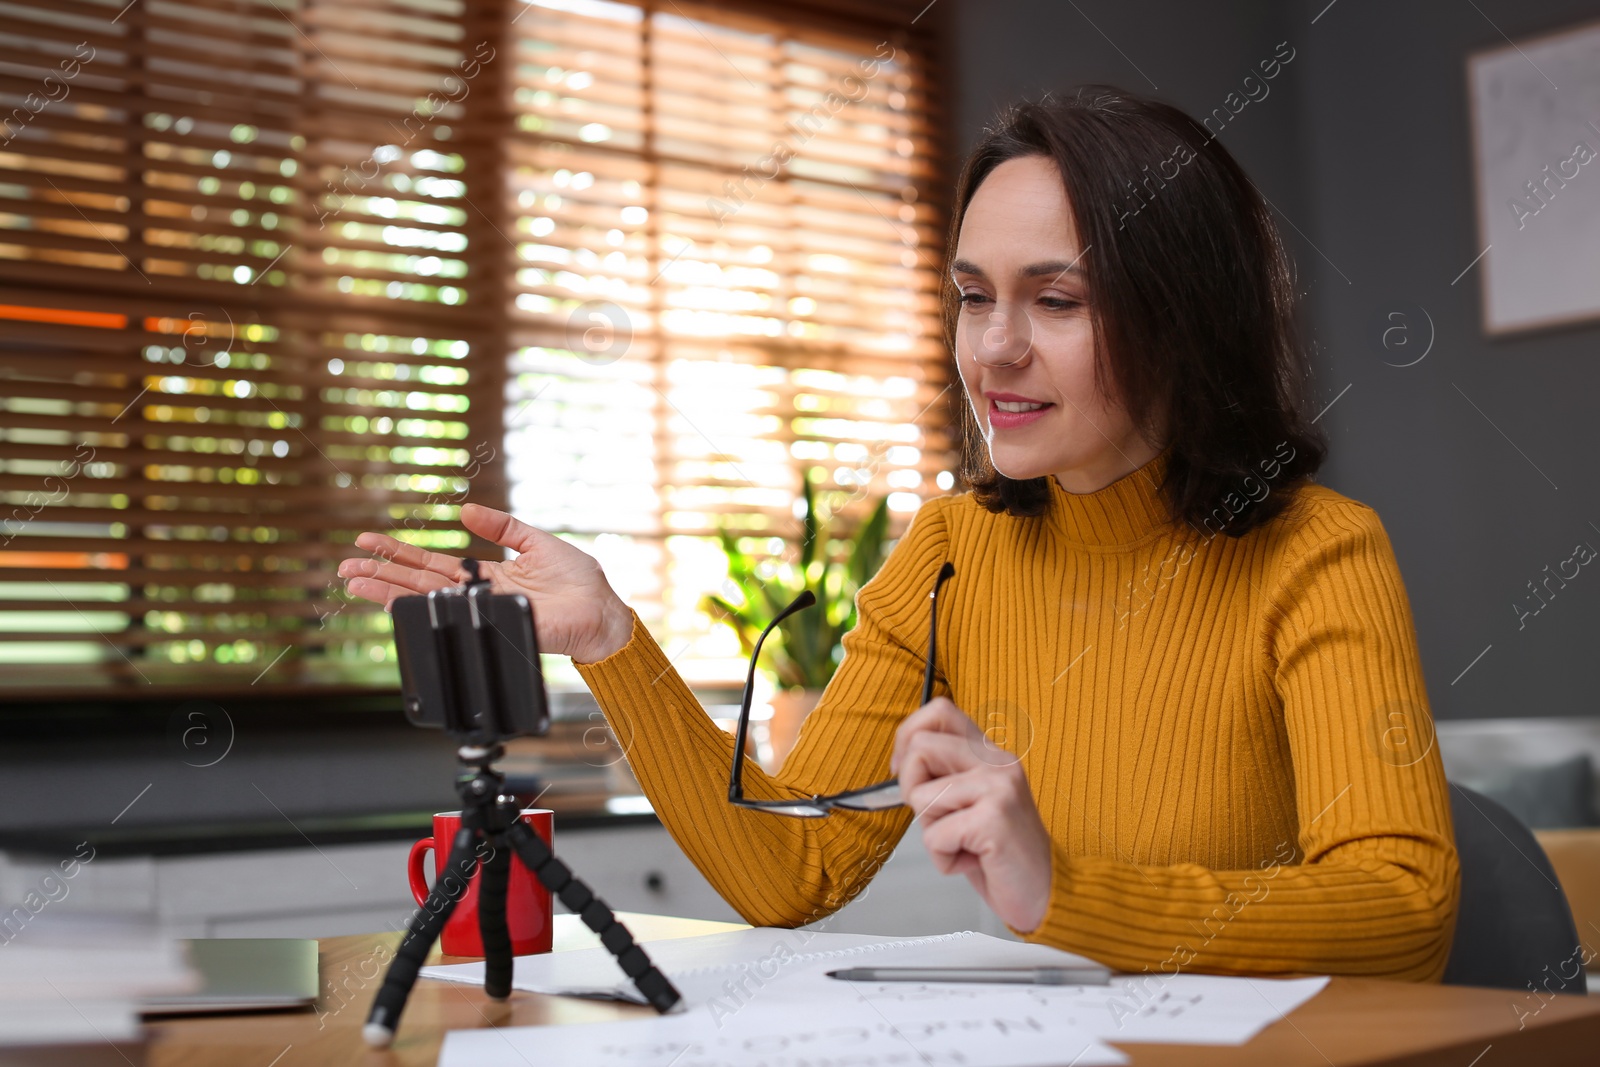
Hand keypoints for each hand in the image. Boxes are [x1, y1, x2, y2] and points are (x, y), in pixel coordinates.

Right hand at [337, 504, 633, 663]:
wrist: (603, 612)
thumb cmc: (578, 581)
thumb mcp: (536, 541)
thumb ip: (502, 526)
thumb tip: (465, 511)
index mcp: (487, 576)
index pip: (433, 564)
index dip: (400, 554)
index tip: (368, 542)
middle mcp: (478, 596)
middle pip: (419, 584)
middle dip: (380, 574)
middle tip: (344, 566)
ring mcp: (484, 613)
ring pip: (427, 601)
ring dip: (387, 591)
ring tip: (354, 582)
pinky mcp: (496, 625)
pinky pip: (455, 617)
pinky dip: (424, 610)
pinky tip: (396, 603)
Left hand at [890, 697, 1052, 932]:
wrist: (1046, 893)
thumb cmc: (1000, 853)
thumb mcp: (970, 803)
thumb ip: (945, 775)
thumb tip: (901, 760)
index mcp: (990, 754)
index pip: (940, 710)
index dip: (908, 737)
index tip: (907, 773)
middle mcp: (997, 762)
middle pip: (919, 747)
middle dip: (911, 789)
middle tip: (938, 818)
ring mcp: (998, 787)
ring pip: (921, 796)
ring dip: (933, 833)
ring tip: (965, 843)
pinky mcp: (994, 818)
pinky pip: (935, 836)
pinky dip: (945, 859)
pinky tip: (975, 860)